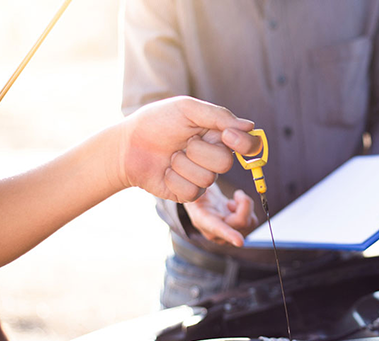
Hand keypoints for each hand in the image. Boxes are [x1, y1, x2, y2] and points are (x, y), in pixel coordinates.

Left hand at [115, 96, 261, 201]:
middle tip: (183, 142)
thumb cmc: (156, 122)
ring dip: (183, 164)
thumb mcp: (187, 109)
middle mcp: (215, 157)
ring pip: (207, 178)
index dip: (245, 144)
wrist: (128, 145)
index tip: (227, 136)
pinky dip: (174, 178)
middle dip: (199, 151)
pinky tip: (165, 171)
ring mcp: (202, 177)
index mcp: (219, 135)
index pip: (250, 145)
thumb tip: (250, 126)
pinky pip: (191, 191)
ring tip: (171, 155)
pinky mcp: (188, 193)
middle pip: (226, 162)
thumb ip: (220, 116)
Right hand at [184, 184, 258, 246]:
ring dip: (246, 207)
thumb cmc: (198, 194)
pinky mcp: (238, 233)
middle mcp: (216, 234)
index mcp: (203, 221)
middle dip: (244, 204)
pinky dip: (248, 210)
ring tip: (232, 202)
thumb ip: (200, 189)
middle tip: (238, 194)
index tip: (239, 241)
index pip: (217, 228)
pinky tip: (236, 207)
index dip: (229, 234)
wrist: (201, 202)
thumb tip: (204, 186)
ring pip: (250, 223)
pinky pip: (253, 222)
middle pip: (241, 222)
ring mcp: (228, 236)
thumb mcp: (197, 189)